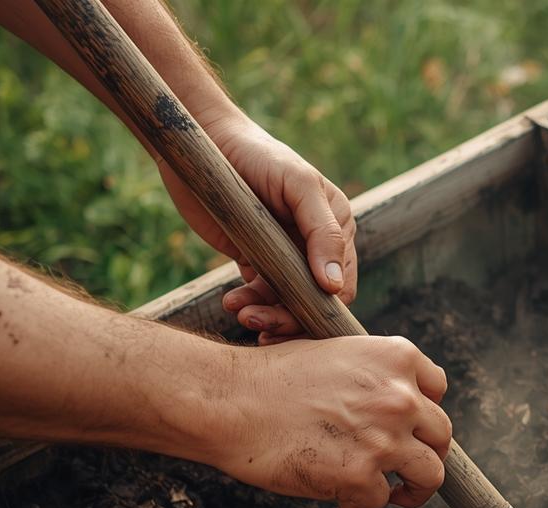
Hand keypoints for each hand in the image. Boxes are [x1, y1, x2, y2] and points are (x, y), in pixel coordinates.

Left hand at [157, 113, 353, 342]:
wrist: (204, 142)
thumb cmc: (258, 155)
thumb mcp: (298, 186)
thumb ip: (323, 232)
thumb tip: (336, 286)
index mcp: (336, 227)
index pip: (343, 284)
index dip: (323, 308)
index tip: (296, 318)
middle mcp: (315, 245)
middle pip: (314, 300)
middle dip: (289, 318)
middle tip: (261, 325)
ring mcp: (285, 254)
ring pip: (286, 303)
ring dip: (266, 314)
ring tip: (239, 311)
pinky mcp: (255, 258)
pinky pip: (260, 294)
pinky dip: (249, 304)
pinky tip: (232, 302)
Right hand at [207, 335, 450, 507]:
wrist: (231, 401)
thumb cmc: (271, 378)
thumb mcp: (335, 354)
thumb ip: (374, 377)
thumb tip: (400, 408)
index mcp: (396, 357)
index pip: (438, 388)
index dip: (425, 413)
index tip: (413, 429)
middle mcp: (401, 395)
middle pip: (441, 435)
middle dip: (425, 455)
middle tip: (405, 470)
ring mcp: (385, 438)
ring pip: (430, 476)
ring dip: (412, 490)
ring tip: (392, 494)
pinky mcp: (362, 476)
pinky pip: (378, 502)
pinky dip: (360, 505)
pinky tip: (338, 497)